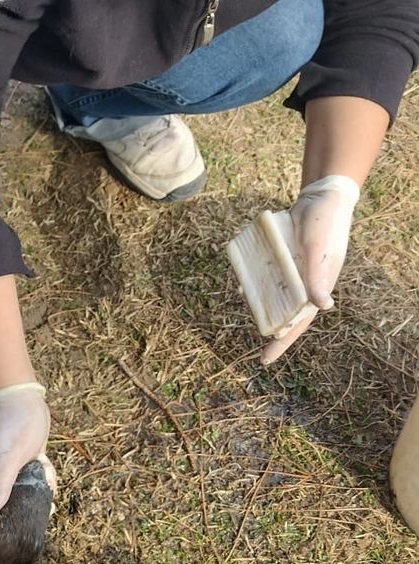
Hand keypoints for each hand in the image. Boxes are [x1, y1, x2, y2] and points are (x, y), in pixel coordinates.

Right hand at [0, 382, 50, 515]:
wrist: (23, 398)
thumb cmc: (13, 426)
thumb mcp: (8, 456)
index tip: (12, 541)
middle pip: (8, 510)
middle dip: (24, 516)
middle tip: (40, 515)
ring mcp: (13, 473)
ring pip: (25, 497)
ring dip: (38, 498)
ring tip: (47, 489)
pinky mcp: (26, 465)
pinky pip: (34, 482)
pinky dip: (44, 482)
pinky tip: (48, 472)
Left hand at [262, 174, 359, 363]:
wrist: (321, 198)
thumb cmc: (326, 225)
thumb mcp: (320, 251)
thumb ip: (318, 277)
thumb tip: (322, 307)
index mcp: (315, 289)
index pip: (298, 323)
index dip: (282, 342)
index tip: (264, 361)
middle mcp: (303, 285)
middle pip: (284, 313)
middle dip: (271, 328)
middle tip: (255, 349)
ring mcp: (292, 273)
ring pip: (273, 295)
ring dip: (260, 303)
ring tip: (245, 304)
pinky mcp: (282, 259)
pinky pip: (266, 275)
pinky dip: (255, 280)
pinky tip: (242, 283)